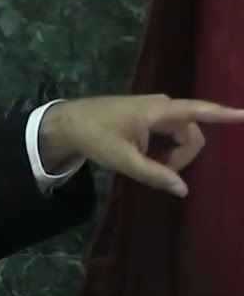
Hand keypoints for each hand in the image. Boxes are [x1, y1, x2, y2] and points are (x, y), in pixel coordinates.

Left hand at [39, 94, 243, 196]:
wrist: (70, 122)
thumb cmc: (95, 137)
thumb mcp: (123, 160)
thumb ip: (154, 175)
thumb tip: (183, 190)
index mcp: (160, 111)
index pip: (200, 111)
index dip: (225, 114)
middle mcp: (164, 106)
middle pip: (191, 135)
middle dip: (180, 158)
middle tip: (155, 172)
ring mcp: (159, 110)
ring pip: (181, 137)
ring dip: (171, 155)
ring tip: (144, 163)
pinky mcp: (152, 116)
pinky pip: (171, 135)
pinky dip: (164, 150)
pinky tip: (146, 157)